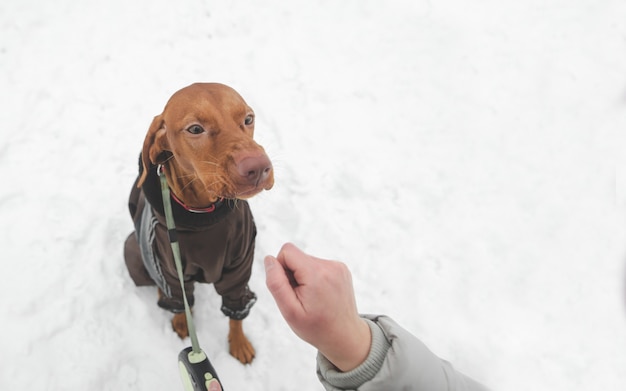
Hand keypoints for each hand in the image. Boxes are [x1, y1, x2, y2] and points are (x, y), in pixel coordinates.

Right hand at [264, 243, 370, 371]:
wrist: (344, 336)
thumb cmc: (316, 327)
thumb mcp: (289, 311)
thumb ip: (276, 283)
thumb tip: (269, 260)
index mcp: (316, 274)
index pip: (287, 251)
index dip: (281, 269)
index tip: (289, 289)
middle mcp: (330, 265)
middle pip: (297, 256)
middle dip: (292, 275)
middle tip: (300, 298)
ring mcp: (338, 266)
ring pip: (306, 261)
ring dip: (303, 277)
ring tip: (311, 298)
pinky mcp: (341, 269)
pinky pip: (317, 265)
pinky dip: (314, 277)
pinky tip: (319, 295)